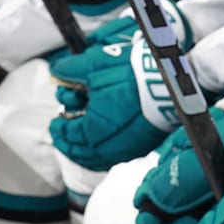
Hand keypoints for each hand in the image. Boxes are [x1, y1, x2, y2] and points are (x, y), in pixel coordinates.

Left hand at [49, 28, 178, 170]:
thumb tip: (56, 71)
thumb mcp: (93, 64)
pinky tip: (102, 143)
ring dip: (83, 150)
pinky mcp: (138, 148)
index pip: (66, 133)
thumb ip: (69, 70)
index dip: (58, 127)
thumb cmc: (131, 74)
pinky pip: (112, 158)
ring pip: (95, 159)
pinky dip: (101, 154)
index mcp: (90, 130)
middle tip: (63, 133)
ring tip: (80, 141)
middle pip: (78, 151)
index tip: (55, 122)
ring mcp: (123, 150)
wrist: (167, 82)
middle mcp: (104, 147)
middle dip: (67, 141)